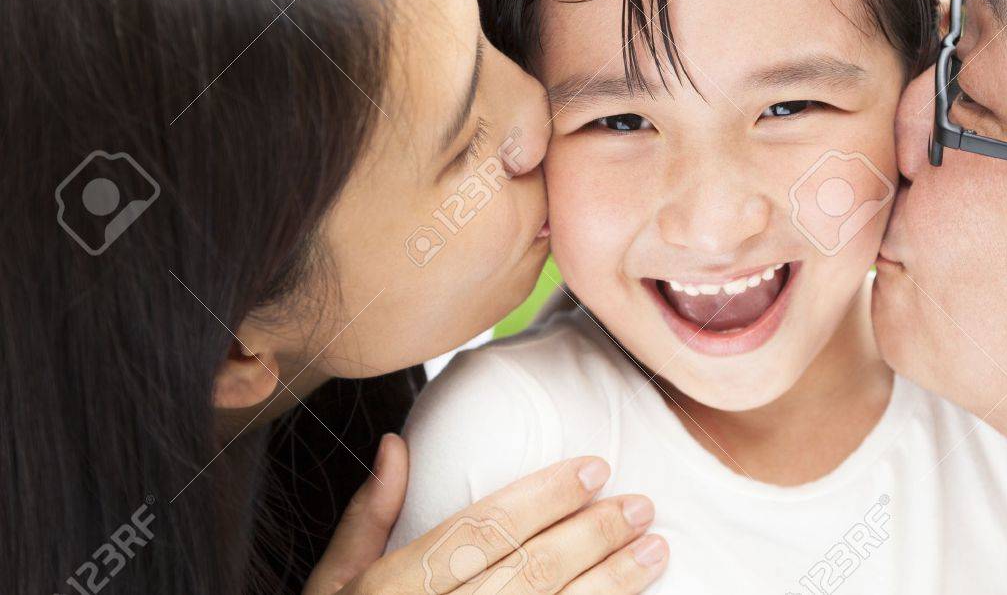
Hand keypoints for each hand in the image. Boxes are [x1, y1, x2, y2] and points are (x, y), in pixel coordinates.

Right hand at [304, 434, 667, 594]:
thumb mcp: (333, 587)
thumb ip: (367, 519)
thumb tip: (398, 444)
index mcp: (391, 591)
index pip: (481, 531)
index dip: (544, 497)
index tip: (594, 468)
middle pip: (528, 572)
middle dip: (592, 535)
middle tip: (641, 505)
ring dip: (611, 584)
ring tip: (655, 551)